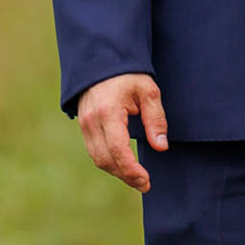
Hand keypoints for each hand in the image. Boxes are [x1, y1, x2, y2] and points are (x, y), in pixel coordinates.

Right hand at [77, 72, 167, 192]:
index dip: (132, 169)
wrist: (103, 60)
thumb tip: (160, 146)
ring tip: (137, 179)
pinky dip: (109, 162)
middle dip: (125, 176)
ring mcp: (84, 124)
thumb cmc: (128, 74)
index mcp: (108, 112)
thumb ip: (155, 119)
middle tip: (145, 184)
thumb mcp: (148, 91)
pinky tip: (123, 166)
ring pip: (98, 158)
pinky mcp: (84, 126)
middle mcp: (92, 121)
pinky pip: (94, 151)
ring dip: (117, 172)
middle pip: (106, 159)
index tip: (146, 180)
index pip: (118, 150)